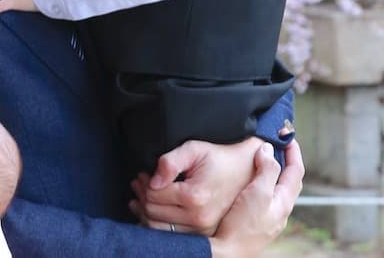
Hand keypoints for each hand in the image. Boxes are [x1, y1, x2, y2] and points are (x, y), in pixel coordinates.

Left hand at [129, 137, 262, 235]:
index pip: (153, 196)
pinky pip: (171, 234)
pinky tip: (152, 210)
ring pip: (158, 227)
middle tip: (138, 182)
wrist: (246, 170)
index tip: (142, 174)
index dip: (142, 184)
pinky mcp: (203, 233)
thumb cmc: (218, 157)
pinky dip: (156, 222)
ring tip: (142, 195)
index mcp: (195, 196)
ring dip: (145, 211)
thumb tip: (153, 181)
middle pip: (153, 212)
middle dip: (141, 196)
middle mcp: (199, 217)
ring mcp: (202, 229)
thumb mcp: (194, 149)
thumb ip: (170, 162)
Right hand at [209, 141, 303, 257]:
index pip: (296, 171)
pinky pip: (262, 197)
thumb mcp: (258, 193)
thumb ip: (266, 171)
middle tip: (275, 145)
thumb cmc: (243, 224)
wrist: (227, 252)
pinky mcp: (254, 221)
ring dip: (271, 172)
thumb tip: (268, 149)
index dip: (293, 152)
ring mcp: (267, 217)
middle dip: (284, 161)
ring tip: (260, 159)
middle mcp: (279, 210)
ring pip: (274, 189)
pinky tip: (246, 184)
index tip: (287, 137)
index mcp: (283, 201)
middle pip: (288, 180)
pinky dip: (260, 183)